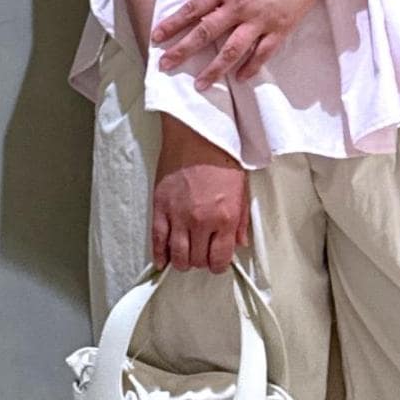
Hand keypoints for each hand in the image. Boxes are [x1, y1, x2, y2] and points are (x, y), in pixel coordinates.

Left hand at [151, 0, 324, 84]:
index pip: (192, 9)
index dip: (172, 24)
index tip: (156, 37)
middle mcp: (238, 6)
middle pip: (205, 33)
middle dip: (182, 50)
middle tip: (164, 66)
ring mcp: (260, 20)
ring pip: (232, 49)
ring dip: (214, 69)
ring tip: (201, 85)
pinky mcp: (280, 28)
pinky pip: (263, 53)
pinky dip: (251, 67)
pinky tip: (240, 78)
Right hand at [152, 117, 250, 270]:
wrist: (198, 134)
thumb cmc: (222, 157)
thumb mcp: (242, 189)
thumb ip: (241, 220)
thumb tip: (239, 243)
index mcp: (225, 218)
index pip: (219, 258)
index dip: (218, 265)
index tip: (217, 263)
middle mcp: (201, 221)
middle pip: (198, 259)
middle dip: (201, 262)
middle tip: (202, 256)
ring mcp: (178, 216)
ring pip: (177, 255)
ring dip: (182, 262)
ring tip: (185, 259)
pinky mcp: (160, 208)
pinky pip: (157, 240)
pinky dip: (159, 254)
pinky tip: (162, 261)